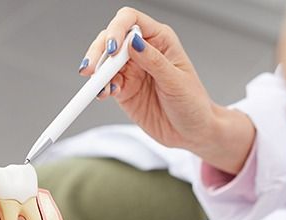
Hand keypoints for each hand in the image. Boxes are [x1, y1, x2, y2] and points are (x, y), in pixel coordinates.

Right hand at [80, 7, 254, 172]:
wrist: (192, 133)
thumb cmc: (193, 104)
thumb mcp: (176, 81)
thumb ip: (154, 61)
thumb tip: (134, 42)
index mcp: (160, 40)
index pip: (131, 21)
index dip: (117, 29)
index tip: (112, 48)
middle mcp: (143, 52)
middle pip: (111, 39)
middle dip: (99, 52)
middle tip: (93, 69)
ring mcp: (132, 72)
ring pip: (105, 62)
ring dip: (97, 73)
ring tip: (97, 86)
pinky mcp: (124, 91)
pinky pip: (106, 84)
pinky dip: (101, 88)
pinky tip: (103, 94)